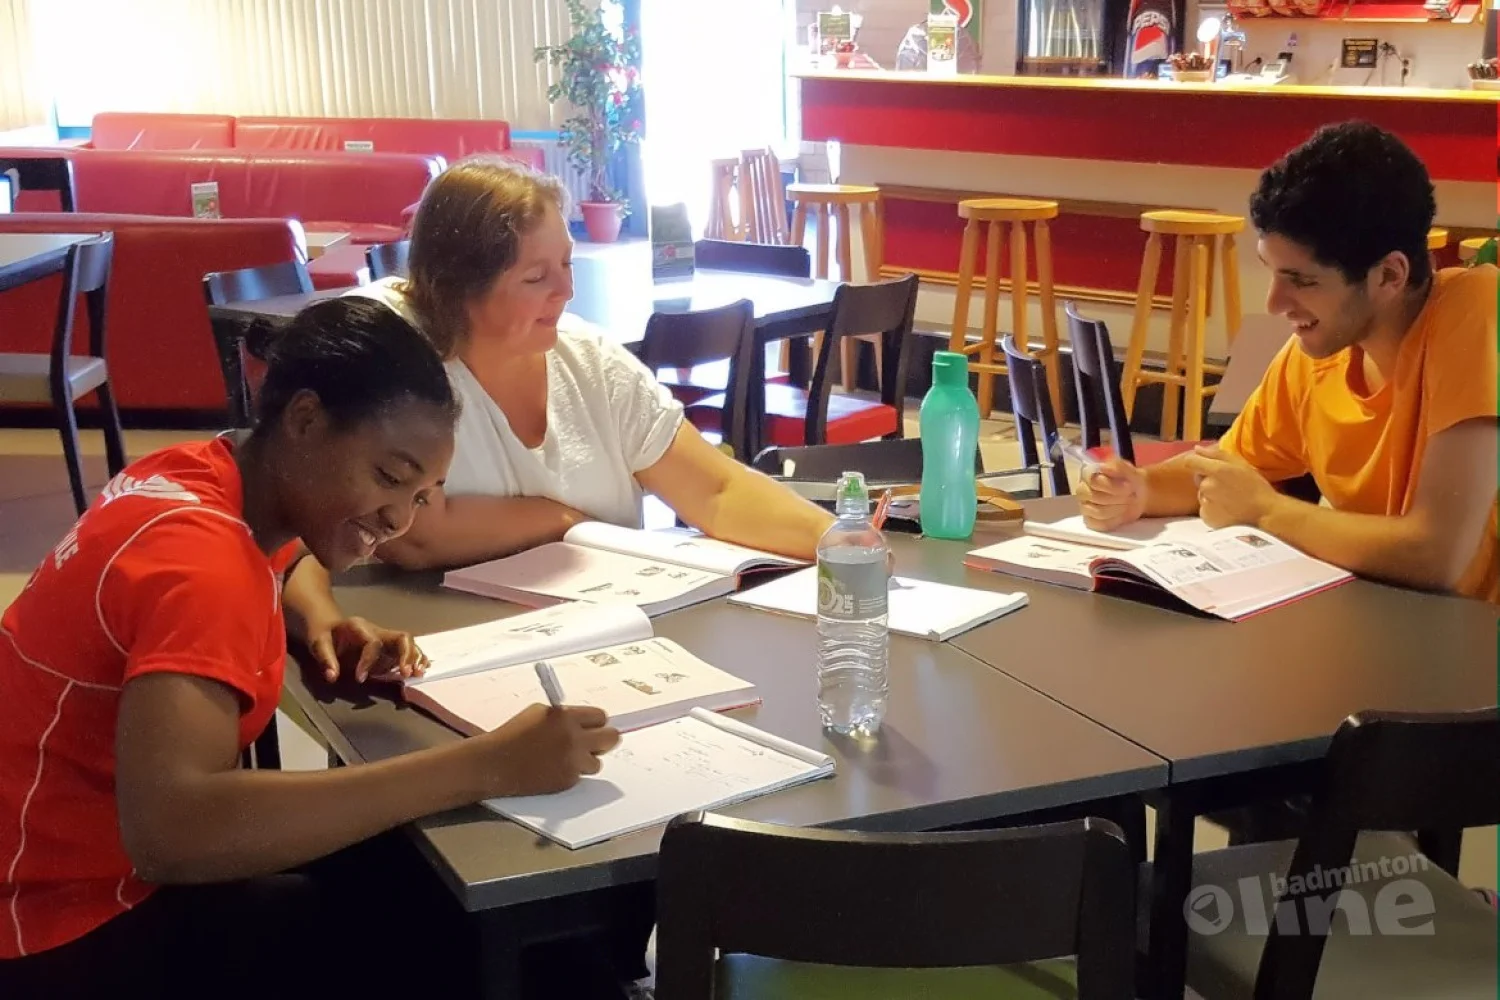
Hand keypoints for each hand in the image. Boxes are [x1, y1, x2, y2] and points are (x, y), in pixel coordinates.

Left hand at [307, 616, 426, 683]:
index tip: (360, 678)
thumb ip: (325, 658)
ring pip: (409, 644)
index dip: (369, 661)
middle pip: (402, 638)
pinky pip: (408, 652)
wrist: (329, 626)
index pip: (373, 643)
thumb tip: (332, 676)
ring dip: (415, 659)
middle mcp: (378, 631)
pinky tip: (420, 671)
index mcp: (361, 627)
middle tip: (406, 673)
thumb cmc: (324, 634)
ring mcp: (386, 640)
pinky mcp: (389, 650)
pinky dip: (416, 661)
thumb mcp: (318, 643)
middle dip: (406, 655)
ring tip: (417, 674)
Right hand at [480, 704, 621, 797]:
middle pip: (611, 738)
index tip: (595, 726)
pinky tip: (554, 768)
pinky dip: (572, 772)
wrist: (495, 762)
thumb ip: (565, 716)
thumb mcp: (539, 713)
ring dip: (586, 760)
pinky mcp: (568, 780)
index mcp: (566, 717)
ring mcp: (572, 761)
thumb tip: (587, 722)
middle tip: (597, 742)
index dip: (597, 722)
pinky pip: (580, 775)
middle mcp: (573, 738)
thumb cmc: (513, 735)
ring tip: (566, 758)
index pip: (600, 716)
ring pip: (597, 761)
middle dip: (605, 739)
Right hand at [1076, 456, 1147, 529]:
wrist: (1138, 494)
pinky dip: (1115, 520)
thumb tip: (1103, 468)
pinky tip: (1122, 514)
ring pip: (1099, 512)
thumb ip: (1117, 467)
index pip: (1094, 481)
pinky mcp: (1090, 521)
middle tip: (1131, 496)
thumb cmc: (1129, 479)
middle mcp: (1082, 490)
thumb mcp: (1128, 469)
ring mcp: (1084, 507)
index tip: (1129, 487)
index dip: (1112, 486)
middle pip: (1096, 497)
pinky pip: (1100, 525)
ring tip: (1128, 504)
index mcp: (1088, 474)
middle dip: (1118, 498)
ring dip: (1118, 509)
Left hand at [1182, 445, 1278, 528]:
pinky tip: (1227, 510)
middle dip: (1209, 479)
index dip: (1196, 462)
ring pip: (1202, 494)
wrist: (1265, 514)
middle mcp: (1208, 486)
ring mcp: (1205, 503)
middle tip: (1228, 486)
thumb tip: (1196, 449)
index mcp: (1217, 471)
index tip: (1206, 466)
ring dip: (1211, 495)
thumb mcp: (1241, 464)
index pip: (1191, 461)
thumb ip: (1216, 454)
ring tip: (1230, 499)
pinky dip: (1212, 508)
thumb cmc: (1256, 487)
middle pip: (1199, 479)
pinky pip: (1204, 508)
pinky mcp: (1206, 516)